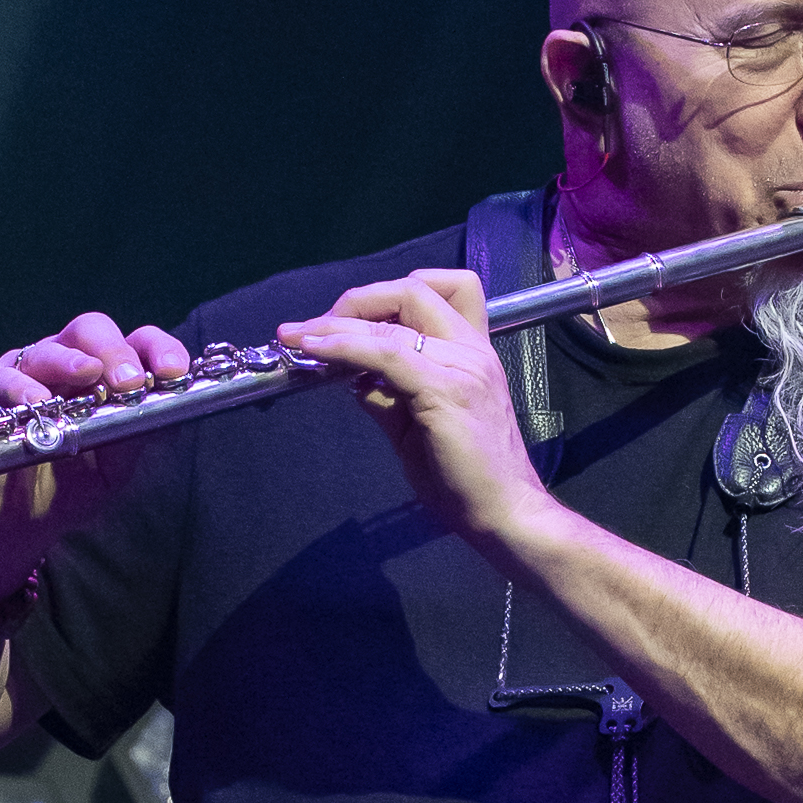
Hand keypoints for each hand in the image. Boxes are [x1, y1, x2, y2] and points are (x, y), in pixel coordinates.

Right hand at [0, 314, 192, 604]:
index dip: (158, 349)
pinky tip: (36, 401)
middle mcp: (65, 363)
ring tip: (88, 375)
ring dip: (70, 361)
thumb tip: (172, 408)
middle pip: (90, 330)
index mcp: (106, 373)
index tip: (175, 372)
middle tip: (130, 381)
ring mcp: (22, 373)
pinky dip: (16, 387)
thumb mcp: (117, 466)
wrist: (14, 525)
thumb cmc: (72, 484)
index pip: (137, 343)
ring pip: (46, 350)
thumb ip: (141, 434)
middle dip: (115, 351)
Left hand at [277, 270, 547, 539]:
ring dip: (336, 323)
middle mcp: (472, 349)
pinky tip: (317, 351)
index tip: (344, 320)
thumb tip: (352, 378)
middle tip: (315, 328)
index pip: (438, 290)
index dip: (385, 295)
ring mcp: (463, 365)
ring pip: (392, 320)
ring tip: (297, 336)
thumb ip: (388, 396)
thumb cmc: (467, 478)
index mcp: (472, 351)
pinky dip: (345, 346)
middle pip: (412, 289)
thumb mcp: (416, 427)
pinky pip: (386, 352)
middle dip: (356, 300)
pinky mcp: (445, 389)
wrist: (505, 513)